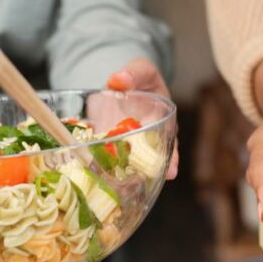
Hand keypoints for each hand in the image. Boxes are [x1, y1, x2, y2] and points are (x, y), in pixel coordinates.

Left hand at [106, 58, 177, 179]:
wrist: (120, 85)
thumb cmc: (139, 78)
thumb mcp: (141, 70)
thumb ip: (134, 73)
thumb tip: (119, 80)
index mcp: (163, 122)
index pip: (170, 143)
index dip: (171, 158)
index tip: (171, 172)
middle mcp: (147, 139)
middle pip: (150, 161)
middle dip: (148, 174)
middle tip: (143, 187)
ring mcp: (127, 145)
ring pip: (128, 164)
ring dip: (124, 177)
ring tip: (118, 191)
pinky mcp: (109, 147)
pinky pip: (105, 159)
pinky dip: (99, 167)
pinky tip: (91, 176)